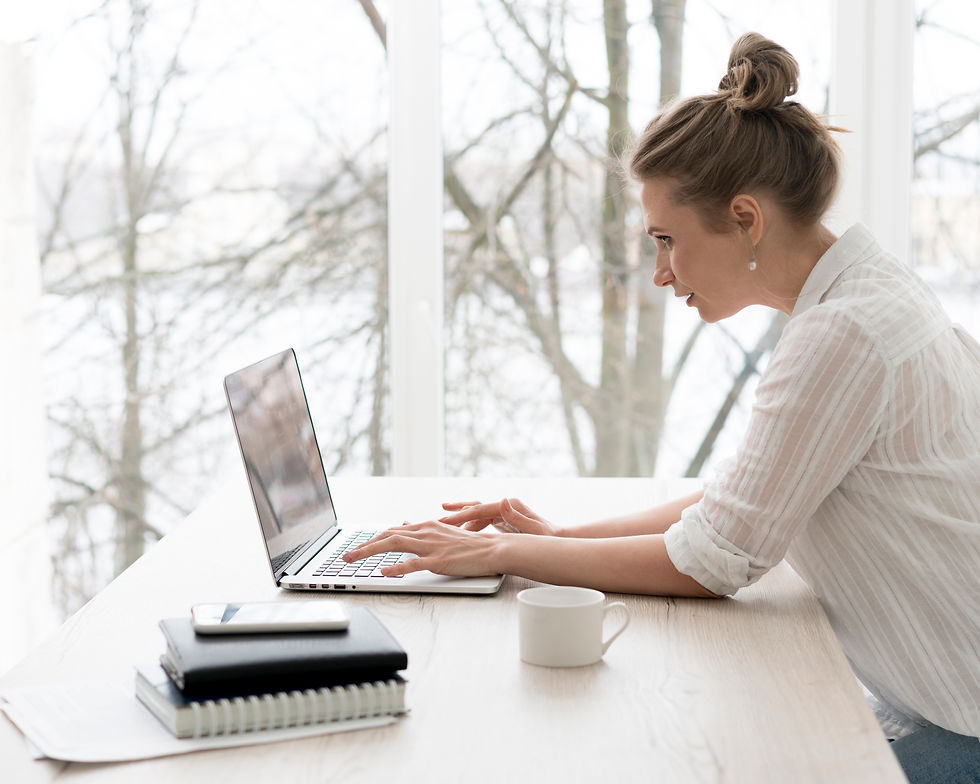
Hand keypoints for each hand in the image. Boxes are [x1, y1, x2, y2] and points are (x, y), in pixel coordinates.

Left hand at [342, 521, 501, 576]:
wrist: (494, 549)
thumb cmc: (471, 545)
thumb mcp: (443, 535)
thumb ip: (424, 533)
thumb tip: (404, 526)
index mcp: (426, 526)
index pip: (392, 531)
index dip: (372, 540)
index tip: (357, 548)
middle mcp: (426, 532)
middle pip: (387, 536)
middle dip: (363, 546)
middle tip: (345, 557)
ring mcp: (432, 546)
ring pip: (394, 545)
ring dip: (370, 553)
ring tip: (353, 560)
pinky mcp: (439, 560)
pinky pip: (413, 563)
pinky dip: (396, 567)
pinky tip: (384, 572)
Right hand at [439, 497, 558, 535]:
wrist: (557, 539)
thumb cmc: (547, 538)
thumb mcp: (533, 529)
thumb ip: (516, 517)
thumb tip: (502, 500)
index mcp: (509, 505)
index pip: (479, 509)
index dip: (461, 516)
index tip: (445, 521)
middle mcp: (504, 505)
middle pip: (475, 508)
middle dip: (456, 513)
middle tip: (436, 519)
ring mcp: (503, 511)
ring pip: (476, 515)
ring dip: (461, 521)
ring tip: (442, 527)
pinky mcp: (502, 520)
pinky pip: (481, 522)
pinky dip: (469, 527)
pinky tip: (459, 533)